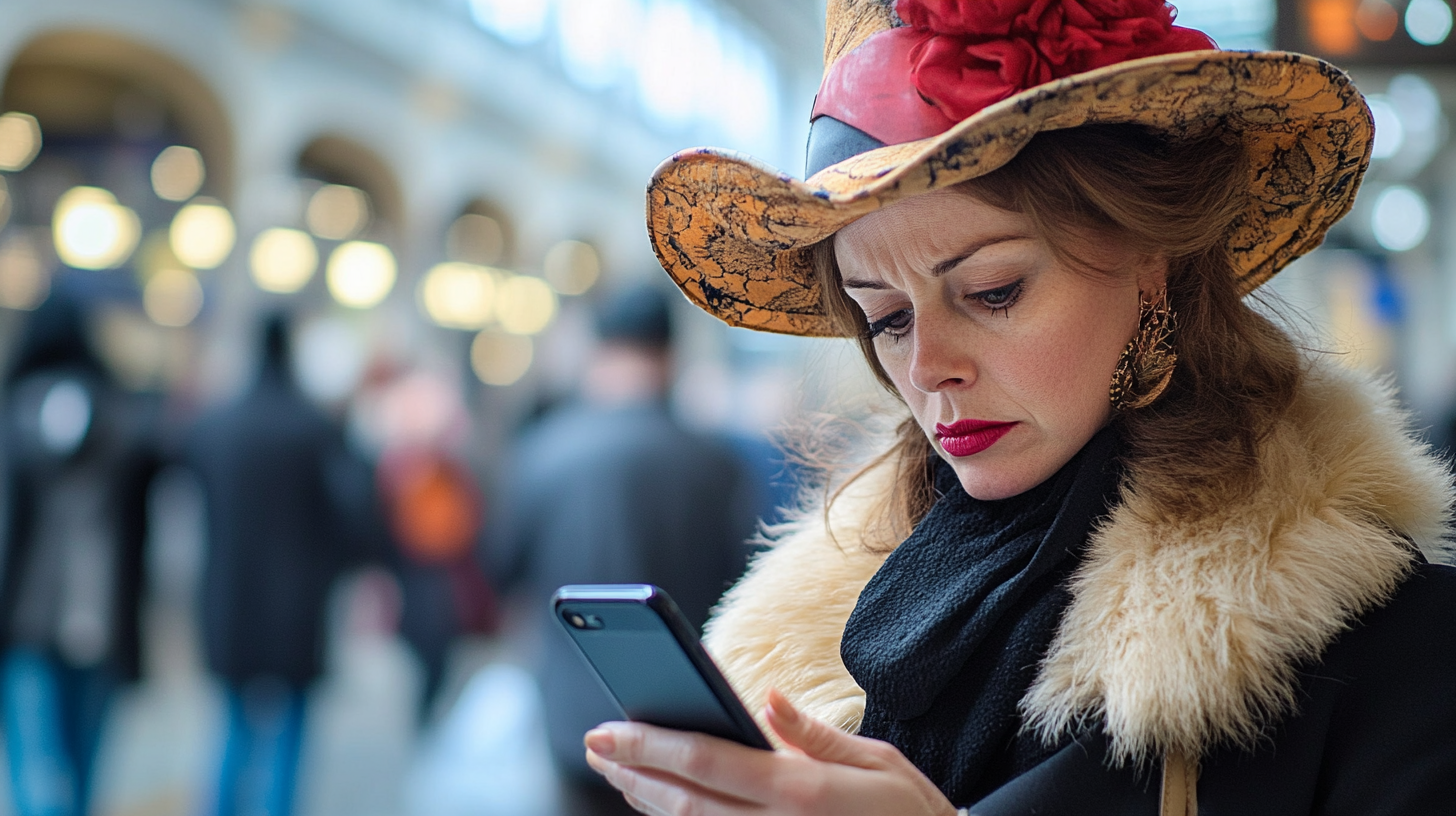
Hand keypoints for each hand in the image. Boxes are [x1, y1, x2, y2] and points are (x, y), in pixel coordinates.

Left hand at [584, 689, 957, 815]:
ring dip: (646, 801)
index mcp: (802, 792)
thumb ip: (815, 736)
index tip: (607, 729)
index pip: (708, 762)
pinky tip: (661, 805)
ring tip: (616, 770)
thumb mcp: (877, 764)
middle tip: (595, 743)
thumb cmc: (912, 814)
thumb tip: (768, 701)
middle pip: (684, 801)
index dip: (650, 746)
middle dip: (632, 771)